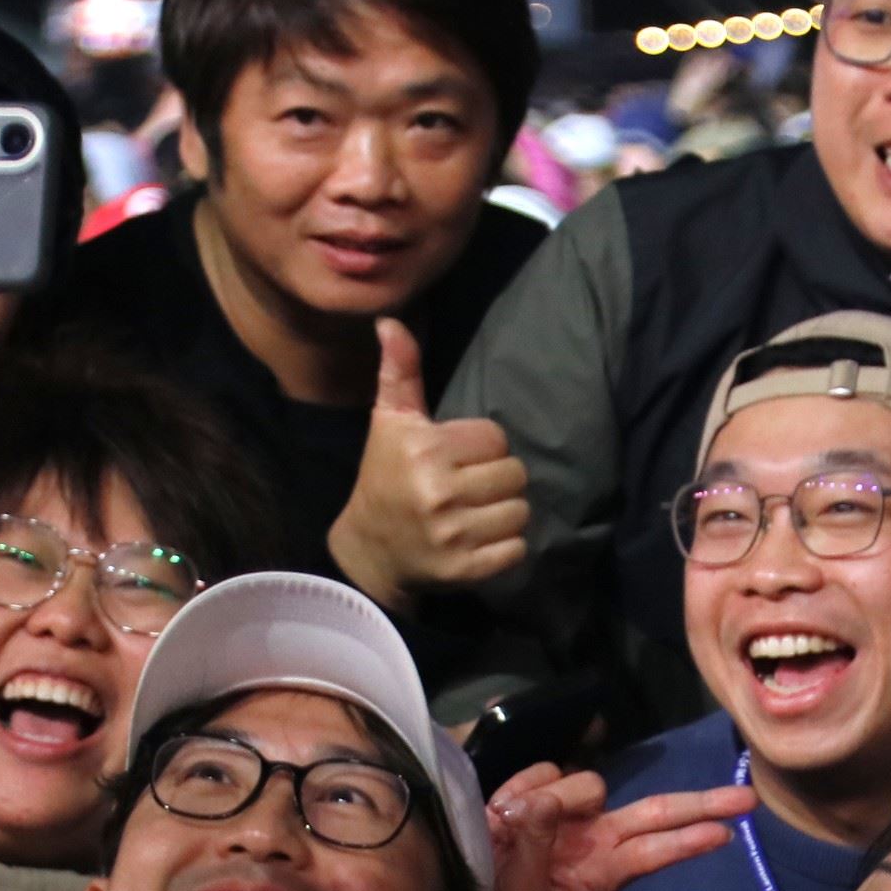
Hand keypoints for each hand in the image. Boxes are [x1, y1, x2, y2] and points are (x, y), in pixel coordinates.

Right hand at [325, 321, 530, 607]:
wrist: (369, 549)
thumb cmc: (385, 476)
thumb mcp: (389, 422)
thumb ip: (399, 371)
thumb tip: (390, 322)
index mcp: (425, 450)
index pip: (496, 438)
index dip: (480, 448)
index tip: (453, 460)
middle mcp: (439, 492)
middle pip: (514, 474)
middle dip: (496, 480)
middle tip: (468, 488)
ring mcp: (454, 534)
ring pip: (520, 511)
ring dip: (504, 513)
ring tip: (475, 514)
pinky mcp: (466, 569)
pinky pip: (517, 549)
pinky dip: (506, 547)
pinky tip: (479, 540)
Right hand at [480, 763, 754, 890]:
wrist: (459, 888)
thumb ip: (533, 843)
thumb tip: (544, 802)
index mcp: (600, 872)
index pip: (652, 852)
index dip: (686, 840)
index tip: (726, 833)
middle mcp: (598, 838)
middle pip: (656, 813)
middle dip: (702, 804)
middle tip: (746, 798)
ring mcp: (574, 813)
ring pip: (588, 784)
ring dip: (557, 800)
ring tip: (509, 828)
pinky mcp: (544, 789)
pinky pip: (545, 772)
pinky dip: (521, 788)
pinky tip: (498, 812)